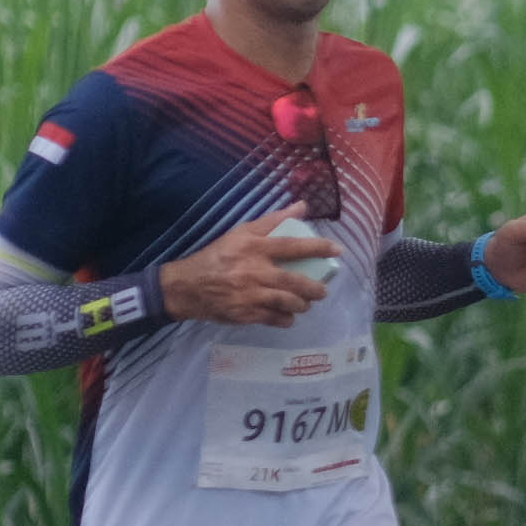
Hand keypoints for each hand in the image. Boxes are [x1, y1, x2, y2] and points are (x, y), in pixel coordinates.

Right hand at [161, 212, 337, 325]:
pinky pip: (274, 319)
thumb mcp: (241, 232)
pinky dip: (286, 319)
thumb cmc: (218, 256)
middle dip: (314, 289)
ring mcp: (249, 295)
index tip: (338, 250)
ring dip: (302, 305)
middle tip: (322, 291)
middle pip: (294, 281)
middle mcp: (253, 271)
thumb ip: (272, 220)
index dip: (318, 247)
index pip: (292, 246)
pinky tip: (289, 316)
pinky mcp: (245, 314)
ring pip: (287, 303)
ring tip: (306, 303)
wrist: (187, 286)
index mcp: (254, 247)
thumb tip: (302, 206)